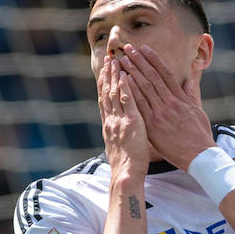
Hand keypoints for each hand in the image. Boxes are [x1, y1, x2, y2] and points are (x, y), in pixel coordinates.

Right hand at [97, 55, 149, 173]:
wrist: (126, 174)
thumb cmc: (126, 164)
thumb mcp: (118, 146)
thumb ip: (118, 134)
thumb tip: (117, 131)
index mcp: (108, 125)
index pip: (104, 100)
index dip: (103, 84)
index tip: (104, 71)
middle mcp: (111, 120)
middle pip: (106, 93)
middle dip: (107, 75)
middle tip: (108, 59)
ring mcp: (119, 121)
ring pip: (115, 94)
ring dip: (115, 76)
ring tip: (116, 61)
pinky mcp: (130, 123)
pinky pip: (127, 102)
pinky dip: (126, 88)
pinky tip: (126, 76)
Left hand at [118, 44, 214, 169]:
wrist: (199, 155)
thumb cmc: (199, 135)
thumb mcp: (198, 110)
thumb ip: (191, 93)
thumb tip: (190, 77)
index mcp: (180, 98)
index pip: (165, 73)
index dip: (154, 59)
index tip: (144, 48)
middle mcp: (170, 102)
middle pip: (152, 76)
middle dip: (139, 61)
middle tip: (127, 49)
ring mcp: (161, 113)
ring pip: (144, 87)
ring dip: (132, 72)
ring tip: (121, 60)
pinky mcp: (153, 125)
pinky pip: (140, 105)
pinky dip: (131, 92)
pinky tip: (123, 82)